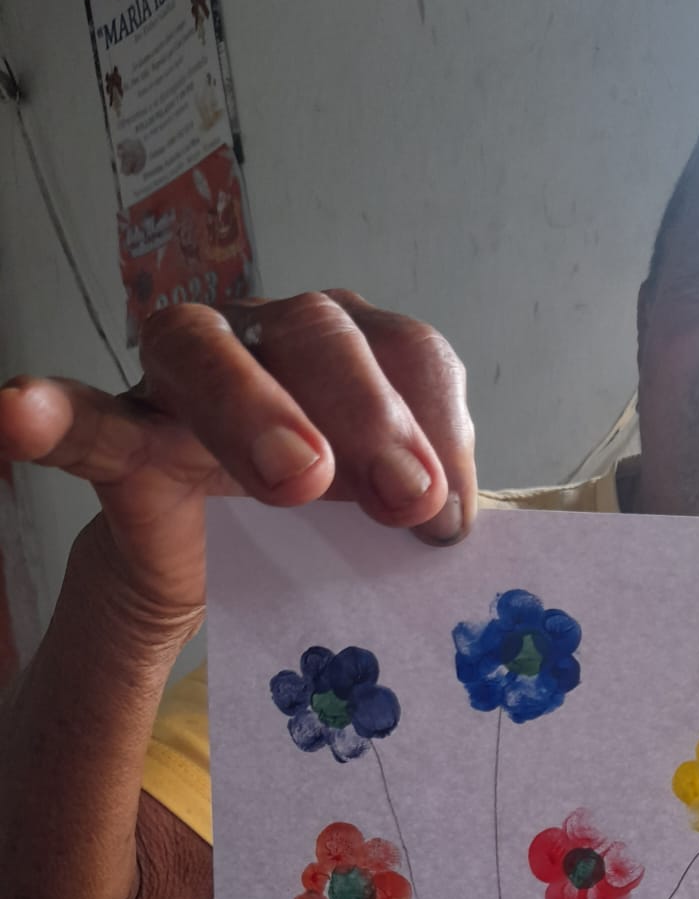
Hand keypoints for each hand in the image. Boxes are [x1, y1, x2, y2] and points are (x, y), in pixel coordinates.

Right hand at [0, 291, 475, 615]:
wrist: (232, 566)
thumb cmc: (329, 519)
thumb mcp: (392, 508)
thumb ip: (427, 502)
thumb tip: (453, 528)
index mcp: (359, 346)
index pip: (411, 353)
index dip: (438, 426)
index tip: (449, 517)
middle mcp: (273, 334)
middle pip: (321, 332)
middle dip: (369, 412)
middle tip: (404, 497)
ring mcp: (189, 370)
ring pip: (207, 349)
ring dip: (254, 406)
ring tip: (298, 476)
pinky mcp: (122, 425)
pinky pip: (85, 412)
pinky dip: (48, 411)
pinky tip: (14, 413)